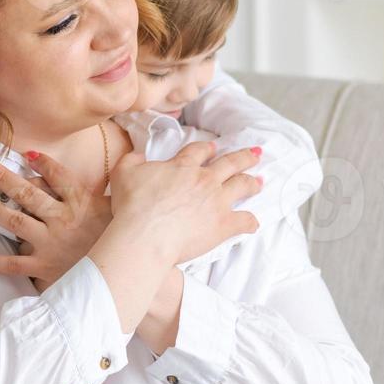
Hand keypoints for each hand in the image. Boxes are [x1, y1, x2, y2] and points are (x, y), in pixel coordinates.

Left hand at [0, 152, 113, 292]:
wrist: (119, 277)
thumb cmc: (117, 243)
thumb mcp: (120, 211)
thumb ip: (116, 187)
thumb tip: (134, 158)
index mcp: (81, 204)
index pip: (59, 178)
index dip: (44, 163)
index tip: (27, 153)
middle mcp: (63, 220)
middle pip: (28, 194)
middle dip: (3, 178)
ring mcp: (51, 244)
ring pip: (16, 223)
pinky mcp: (44, 267)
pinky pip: (15, 264)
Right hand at [108, 140, 263, 266]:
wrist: (146, 235)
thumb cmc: (132, 206)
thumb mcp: (123, 174)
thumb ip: (132, 160)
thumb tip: (139, 155)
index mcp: (183, 166)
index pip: (200, 151)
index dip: (208, 148)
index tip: (214, 147)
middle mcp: (205, 180)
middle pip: (230, 163)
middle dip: (245, 156)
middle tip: (256, 153)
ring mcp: (217, 201)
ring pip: (242, 185)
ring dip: (252, 182)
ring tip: (260, 181)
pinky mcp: (223, 224)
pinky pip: (245, 220)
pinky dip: (251, 222)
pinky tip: (254, 223)